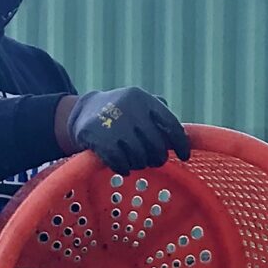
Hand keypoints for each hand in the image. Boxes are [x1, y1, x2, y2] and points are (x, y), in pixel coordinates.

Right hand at [60, 88, 191, 174]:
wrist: (83, 110)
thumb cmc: (121, 111)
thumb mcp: (139, 103)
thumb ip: (159, 114)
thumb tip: (185, 135)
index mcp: (143, 99)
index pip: (170, 123)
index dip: (180, 143)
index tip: (184, 157)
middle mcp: (130, 109)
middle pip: (156, 145)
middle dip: (157, 157)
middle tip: (154, 161)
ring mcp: (114, 124)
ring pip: (139, 156)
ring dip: (140, 163)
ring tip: (136, 161)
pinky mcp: (99, 139)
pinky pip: (120, 162)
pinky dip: (124, 168)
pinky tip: (124, 167)